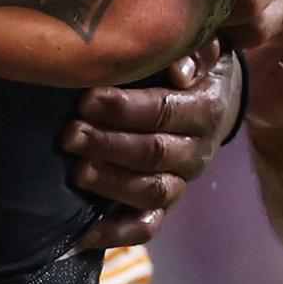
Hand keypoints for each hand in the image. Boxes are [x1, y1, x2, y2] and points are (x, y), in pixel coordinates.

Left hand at [65, 44, 243, 249]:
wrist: (212, 98)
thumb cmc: (190, 65)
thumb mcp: (202, 49)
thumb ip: (195, 51)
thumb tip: (179, 69)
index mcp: (205, 109)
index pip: (167, 111)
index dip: (126, 108)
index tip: (86, 99)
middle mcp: (196, 151)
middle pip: (154, 153)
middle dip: (108, 144)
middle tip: (70, 134)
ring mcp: (180, 181)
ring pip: (149, 192)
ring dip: (111, 183)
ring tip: (76, 172)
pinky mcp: (164, 205)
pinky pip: (145, 227)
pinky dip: (116, 234)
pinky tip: (83, 234)